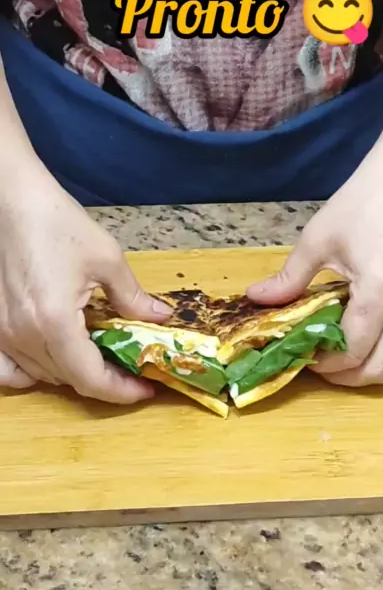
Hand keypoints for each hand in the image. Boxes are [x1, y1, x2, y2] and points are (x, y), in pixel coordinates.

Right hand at [0, 165, 170, 401]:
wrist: (10, 199)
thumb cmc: (55, 222)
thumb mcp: (105, 258)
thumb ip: (132, 296)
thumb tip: (159, 317)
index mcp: (53, 322)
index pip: (90, 378)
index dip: (121, 390)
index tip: (146, 387)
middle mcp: (23, 336)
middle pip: (68, 379)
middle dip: (104, 379)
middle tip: (133, 368)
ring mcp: (2, 333)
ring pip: (42, 375)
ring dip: (74, 372)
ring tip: (102, 358)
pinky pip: (7, 369)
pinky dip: (30, 373)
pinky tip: (52, 358)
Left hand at [248, 169, 382, 385]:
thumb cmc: (365, 204)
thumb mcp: (319, 239)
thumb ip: (290, 277)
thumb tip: (257, 297)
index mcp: (377, 294)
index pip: (351, 352)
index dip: (325, 364)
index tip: (306, 358)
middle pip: (380, 368)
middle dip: (348, 377)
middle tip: (324, 366)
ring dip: (377, 371)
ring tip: (351, 360)